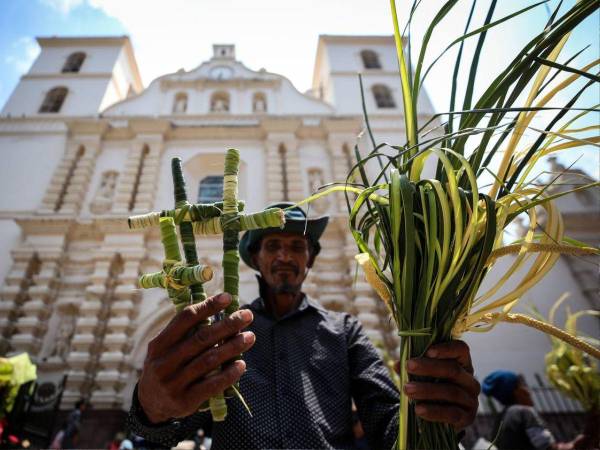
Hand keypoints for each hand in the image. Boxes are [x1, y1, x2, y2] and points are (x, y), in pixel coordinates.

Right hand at [138, 293, 254, 422]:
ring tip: (250, 337)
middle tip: (247, 315)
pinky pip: (212, 385)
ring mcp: (174, 383)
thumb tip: (218, 310)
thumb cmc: (166, 366)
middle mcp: (164, 362)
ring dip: (233, 347)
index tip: (227, 297)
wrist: (151, 404)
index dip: (207, 307)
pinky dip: (229, 374)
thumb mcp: (165, 348)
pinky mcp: (185, 401)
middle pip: (201, 338)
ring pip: (209, 360)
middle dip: (227, 325)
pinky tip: (242, 364)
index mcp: (159, 344)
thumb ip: (186, 332)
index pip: (185, 319)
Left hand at [394, 340, 479, 429]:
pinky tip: (419, 409)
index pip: (460, 349)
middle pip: (453, 369)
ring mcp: (471, 400)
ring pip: (451, 391)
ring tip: (407, 389)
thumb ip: (413, 369)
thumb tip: (397, 365)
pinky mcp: (467, 418)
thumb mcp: (423, 377)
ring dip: (426, 390)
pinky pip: (452, 413)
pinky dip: (433, 411)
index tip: (428, 351)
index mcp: (462, 364)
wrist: (439, 419)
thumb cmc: (432, 390)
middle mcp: (470, 381)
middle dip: (429, 367)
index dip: (446, 349)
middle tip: (409, 366)